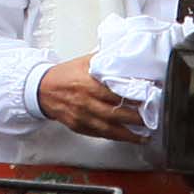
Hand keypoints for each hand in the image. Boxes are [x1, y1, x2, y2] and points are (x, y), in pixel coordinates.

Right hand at [32, 60, 151, 141]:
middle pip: (114, 113)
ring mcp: (82, 117)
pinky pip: (99, 134)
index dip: (131, 98)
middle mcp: (85, 102)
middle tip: (151, 119)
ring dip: (128, 134)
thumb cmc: (64, 76)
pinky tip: (127, 138)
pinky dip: (115, 137)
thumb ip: (104, 60)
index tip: (146, 99)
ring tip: (144, 136)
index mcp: (88, 84)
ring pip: (108, 129)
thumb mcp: (85, 62)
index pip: (114, 93)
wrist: (42, 90)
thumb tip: (125, 55)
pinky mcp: (79, 127)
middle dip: (134, 119)